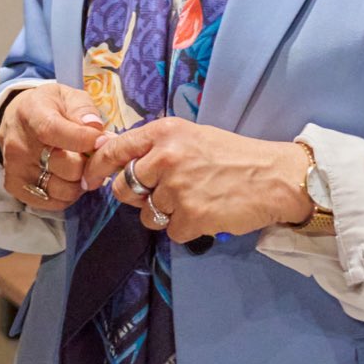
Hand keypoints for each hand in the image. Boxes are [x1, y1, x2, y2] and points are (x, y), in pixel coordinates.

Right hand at [0, 82, 107, 210]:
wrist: (17, 119)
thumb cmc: (49, 107)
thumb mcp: (67, 96)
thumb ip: (83, 109)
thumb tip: (95, 129)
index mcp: (31, 113)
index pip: (54, 131)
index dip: (83, 140)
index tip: (103, 141)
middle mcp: (18, 144)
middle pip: (67, 167)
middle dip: (88, 163)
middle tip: (92, 156)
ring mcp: (15, 168)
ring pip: (63, 189)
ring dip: (79, 182)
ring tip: (79, 167)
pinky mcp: (15, 187)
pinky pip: (53, 203)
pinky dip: (67, 195)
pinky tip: (66, 179)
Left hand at [83, 118, 310, 245]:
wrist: (275, 177)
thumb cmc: (232, 155)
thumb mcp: (190, 136)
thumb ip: (154, 146)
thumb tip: (112, 154)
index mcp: (164, 132)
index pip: (113, 149)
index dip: (96, 168)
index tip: (89, 180)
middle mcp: (166, 157)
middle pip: (124, 188)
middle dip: (137, 196)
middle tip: (162, 194)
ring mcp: (177, 188)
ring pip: (147, 215)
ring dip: (164, 214)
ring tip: (192, 201)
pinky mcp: (191, 216)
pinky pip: (170, 231)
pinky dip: (185, 228)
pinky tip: (205, 213)